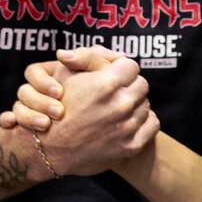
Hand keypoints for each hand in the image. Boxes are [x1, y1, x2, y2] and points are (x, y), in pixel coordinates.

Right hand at [9, 47, 159, 177]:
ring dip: (134, 104)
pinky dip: (143, 121)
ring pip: (145, 104)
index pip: (131, 66)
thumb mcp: (65, 74)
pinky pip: (152, 124)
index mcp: (107, 83)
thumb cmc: (56, 106)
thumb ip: (89, 57)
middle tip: (115, 93)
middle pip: (141, 84)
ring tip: (116, 109)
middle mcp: (121, 104)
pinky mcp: (131, 145)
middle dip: (129, 86)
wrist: (50, 148)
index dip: (120, 69)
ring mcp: (127, 126)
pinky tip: (128, 121)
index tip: (113, 75)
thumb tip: (112, 53)